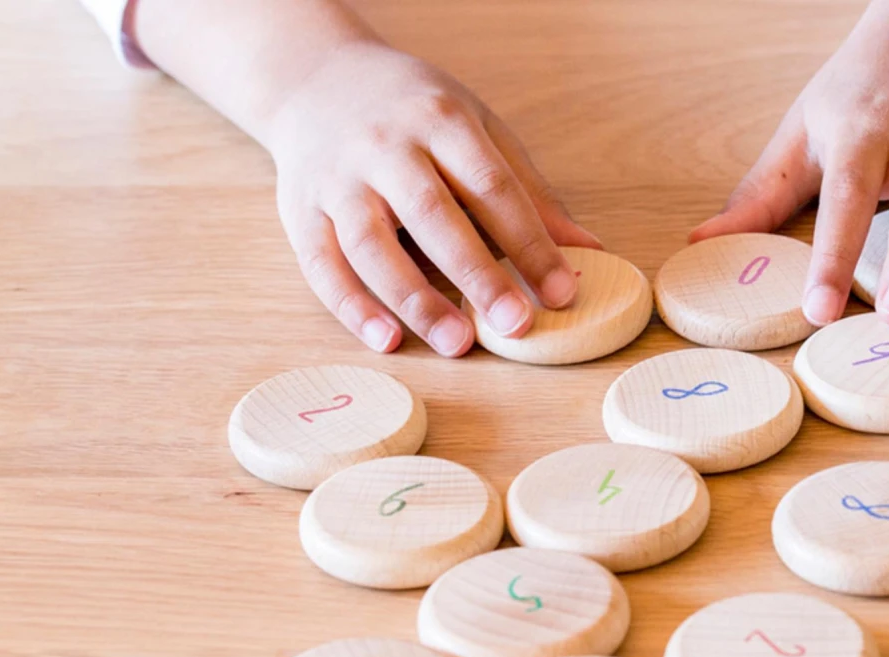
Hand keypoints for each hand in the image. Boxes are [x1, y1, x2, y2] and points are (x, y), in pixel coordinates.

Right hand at [266, 42, 600, 353]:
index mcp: (440, 120)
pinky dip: (353, 307)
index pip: (491, 186)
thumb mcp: (476, 130)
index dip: (529, 242)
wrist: (315, 80)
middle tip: (516, 325)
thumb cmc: (413, 114)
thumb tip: (588, 248)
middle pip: (433, 215)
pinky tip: (387, 340)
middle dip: (478, 274)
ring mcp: (338, 179)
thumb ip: (528, 192)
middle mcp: (385, 147)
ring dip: (415, 299)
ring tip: (457, 344)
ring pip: (372, 244)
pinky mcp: (299, 211)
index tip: (562, 291)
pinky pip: (323, 265)